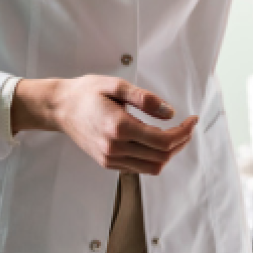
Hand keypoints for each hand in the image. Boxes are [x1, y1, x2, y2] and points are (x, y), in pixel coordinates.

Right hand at [12, 76, 197, 174]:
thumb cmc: (86, 93)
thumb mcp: (116, 85)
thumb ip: (145, 99)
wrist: (60, 108)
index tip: (192, 120)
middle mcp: (115, 148)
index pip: (163, 141)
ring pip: (153, 167)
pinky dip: (154, 157)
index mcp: (119, 128)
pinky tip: (156, 140)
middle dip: (181, 142)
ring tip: (176, 134)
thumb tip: (170, 113)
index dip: (184, 132)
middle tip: (187, 126)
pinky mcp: (108, 163)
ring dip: (170, 153)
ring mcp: (111, 159)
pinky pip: (139, 167)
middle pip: (162, 156)